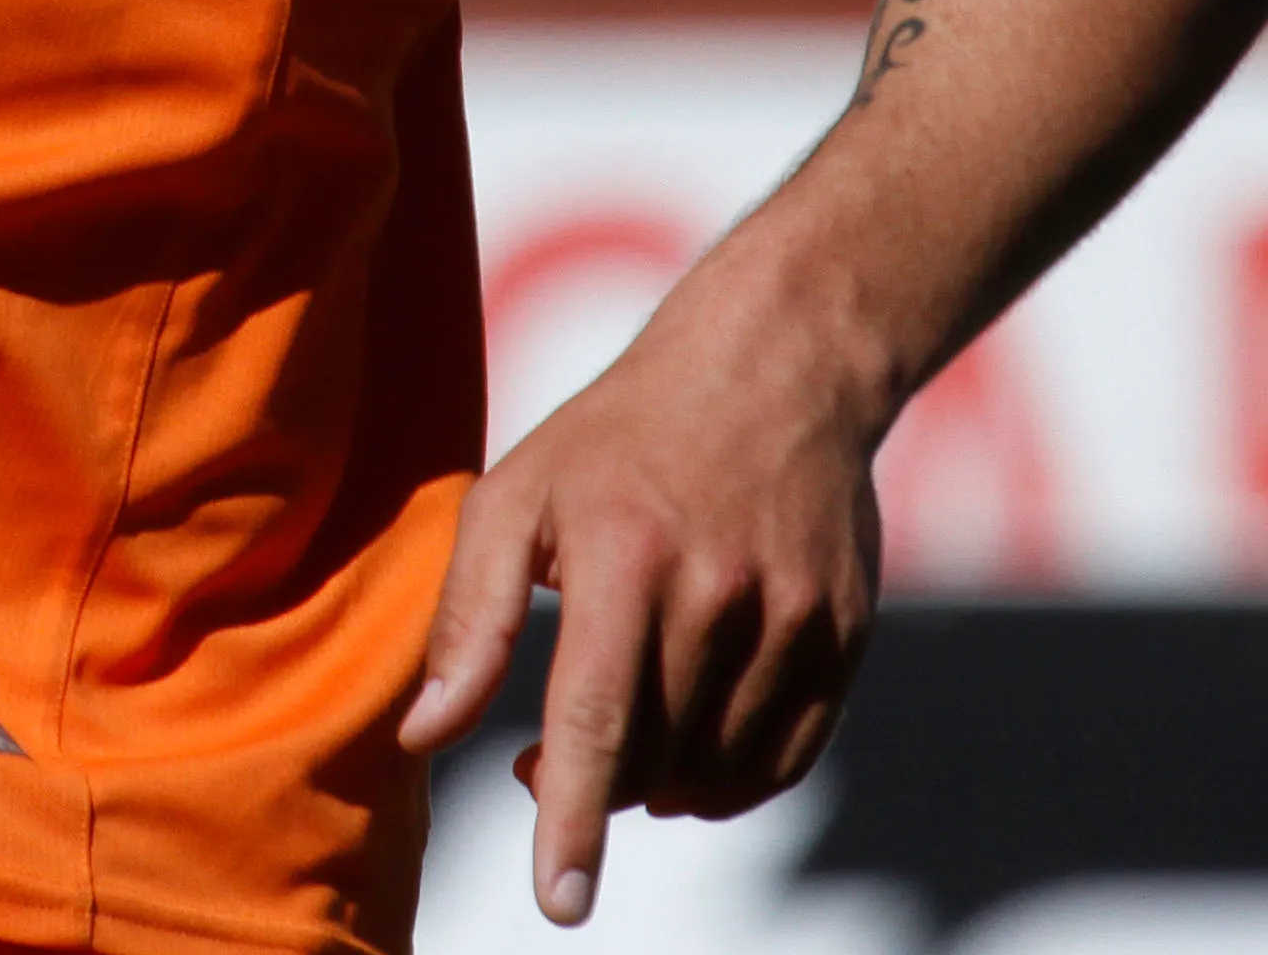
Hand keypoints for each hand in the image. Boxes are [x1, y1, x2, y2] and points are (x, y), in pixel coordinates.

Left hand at [396, 277, 887, 928]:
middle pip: (652, 755)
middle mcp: (721, 590)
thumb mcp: (516, 494)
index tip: (559, 903)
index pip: (598, 717)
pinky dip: (724, 782)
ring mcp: (795, 616)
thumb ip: (468, 619)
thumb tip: (422, 736)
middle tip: (538, 759)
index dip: (574, 819)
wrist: (776, 366)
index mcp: (625, 552)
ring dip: (652, 786)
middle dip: (588, 787)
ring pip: (714, 771)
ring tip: (615, 732)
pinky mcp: (845, 636)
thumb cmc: (618, 436)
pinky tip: (682, 744)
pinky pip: (781, 761)